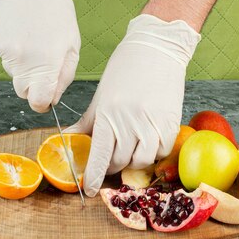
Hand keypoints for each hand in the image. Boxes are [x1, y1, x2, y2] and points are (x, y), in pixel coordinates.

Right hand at [0, 0, 80, 112]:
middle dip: (33, 83)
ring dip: (22, 63)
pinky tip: (19, 30)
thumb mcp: (72, 46)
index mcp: (46, 64)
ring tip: (31, 38)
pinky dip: (11, 49)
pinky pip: (3, 56)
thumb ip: (63, 77)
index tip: (45, 96)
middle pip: (23, 91)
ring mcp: (4, 51)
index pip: (37, 102)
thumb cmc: (56, 12)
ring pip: (12, 73)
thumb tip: (52, 99)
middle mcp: (23, 61)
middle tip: (41, 60)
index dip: (42, 102)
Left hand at [66, 15, 200, 196]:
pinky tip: (147, 140)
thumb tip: (69, 139)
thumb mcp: (101, 97)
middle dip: (112, 165)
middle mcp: (129, 122)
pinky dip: (153, 152)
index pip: (99, 155)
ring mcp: (151, 124)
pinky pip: (161, 152)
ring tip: (130, 148)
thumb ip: (87, 123)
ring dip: (133, 161)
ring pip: (141, 161)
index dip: (94, 176)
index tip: (89, 189)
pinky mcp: (170, 123)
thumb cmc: (124, 71)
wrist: (156, 49)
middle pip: (119, 162)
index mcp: (107, 115)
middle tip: (111, 158)